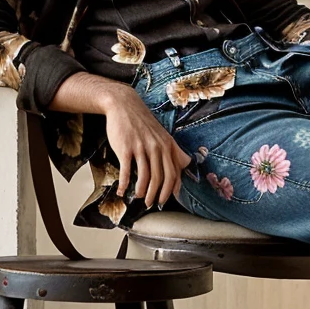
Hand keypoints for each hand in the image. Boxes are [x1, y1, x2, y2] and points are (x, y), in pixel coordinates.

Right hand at [102, 86, 191, 207]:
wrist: (124, 105)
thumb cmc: (143, 123)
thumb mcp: (163, 134)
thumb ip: (174, 150)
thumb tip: (187, 165)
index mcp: (167, 145)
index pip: (174, 173)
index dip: (171, 189)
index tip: (165, 199)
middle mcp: (156, 147)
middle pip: (161, 178)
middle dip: (157, 195)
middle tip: (151, 203)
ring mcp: (141, 148)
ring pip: (145, 177)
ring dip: (142, 191)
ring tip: (138, 197)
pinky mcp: (125, 148)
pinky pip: (126, 171)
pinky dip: (124, 184)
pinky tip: (122, 191)